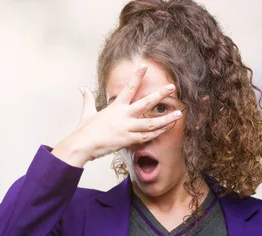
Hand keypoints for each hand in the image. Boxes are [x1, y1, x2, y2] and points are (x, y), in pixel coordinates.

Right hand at [52, 65, 181, 166]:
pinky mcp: (129, 140)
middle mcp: (124, 115)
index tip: (144, 66)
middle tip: (172, 87)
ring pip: (152, 123)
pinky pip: (147, 136)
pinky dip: (158, 133)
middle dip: (160, 94)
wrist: (84, 144)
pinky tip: (167, 129)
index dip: (137, 76)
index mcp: (116, 107)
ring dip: (166, 119)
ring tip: (179, 114)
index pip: (128, 87)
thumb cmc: (85, 130)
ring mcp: (128, 127)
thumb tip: (82, 89)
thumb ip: (88, 99)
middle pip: (146, 102)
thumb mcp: (87, 112)